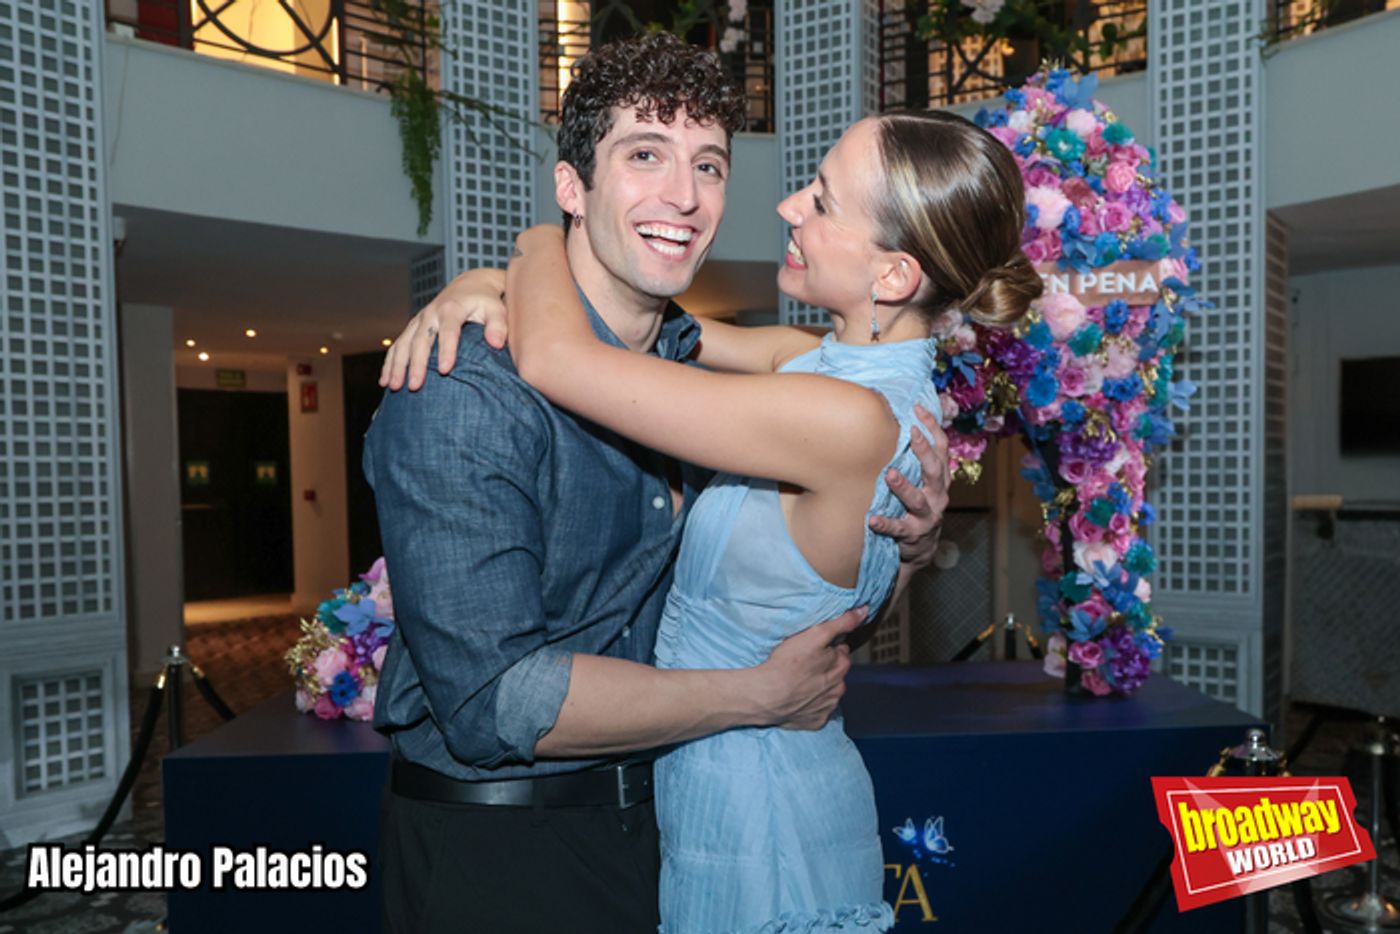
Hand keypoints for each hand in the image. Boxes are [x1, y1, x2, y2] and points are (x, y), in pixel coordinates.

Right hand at [378, 267, 506, 390]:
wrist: (471, 286)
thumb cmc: (486, 301)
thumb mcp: (496, 309)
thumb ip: (498, 325)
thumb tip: (496, 343)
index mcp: (452, 308)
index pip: (448, 331)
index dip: (446, 350)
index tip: (445, 371)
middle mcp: (432, 313)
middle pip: (421, 340)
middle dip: (416, 364)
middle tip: (415, 386)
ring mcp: (420, 320)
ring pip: (404, 343)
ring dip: (397, 365)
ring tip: (394, 386)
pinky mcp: (414, 326)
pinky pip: (398, 345)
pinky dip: (390, 362)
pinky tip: (385, 380)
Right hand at [752, 607, 864, 730]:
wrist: (767, 695)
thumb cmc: (788, 663)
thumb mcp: (815, 634)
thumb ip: (841, 623)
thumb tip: (864, 612)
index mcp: (840, 668)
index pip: (842, 655)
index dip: (829, 649)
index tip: (815, 648)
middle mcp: (838, 690)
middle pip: (837, 675)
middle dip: (826, 669)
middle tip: (805, 664)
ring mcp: (827, 708)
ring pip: (829, 694)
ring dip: (820, 688)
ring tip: (800, 682)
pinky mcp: (815, 722)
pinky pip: (818, 712)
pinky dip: (811, 706)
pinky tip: (799, 699)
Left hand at [868, 404, 948, 571]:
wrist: (921, 548)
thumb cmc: (917, 505)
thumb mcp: (922, 482)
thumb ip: (915, 458)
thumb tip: (903, 421)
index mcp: (939, 479)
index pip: (941, 448)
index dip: (932, 428)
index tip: (918, 409)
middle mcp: (937, 495)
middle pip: (934, 471)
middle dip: (924, 451)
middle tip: (912, 434)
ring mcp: (926, 516)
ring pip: (917, 500)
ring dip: (904, 487)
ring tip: (890, 474)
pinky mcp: (912, 534)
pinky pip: (898, 528)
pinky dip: (886, 523)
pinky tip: (872, 519)